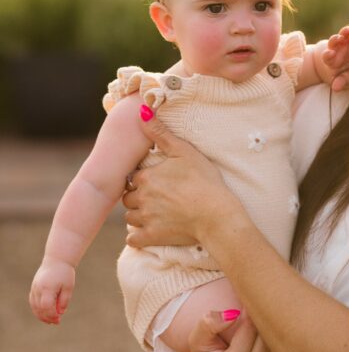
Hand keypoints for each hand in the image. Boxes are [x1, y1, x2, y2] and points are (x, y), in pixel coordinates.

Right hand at [29, 260, 75, 323]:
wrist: (56, 261)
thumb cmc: (65, 273)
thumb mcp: (68, 287)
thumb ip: (64, 300)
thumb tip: (60, 313)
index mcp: (47, 288)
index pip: (46, 306)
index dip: (51, 315)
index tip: (59, 319)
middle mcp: (38, 288)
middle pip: (39, 308)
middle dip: (47, 317)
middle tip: (56, 322)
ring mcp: (34, 288)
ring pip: (34, 306)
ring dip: (41, 315)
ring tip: (50, 321)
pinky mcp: (33, 288)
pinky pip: (32, 302)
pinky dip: (37, 309)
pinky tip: (44, 314)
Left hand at [123, 118, 239, 249]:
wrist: (216, 214)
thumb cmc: (204, 180)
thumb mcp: (184, 151)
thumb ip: (160, 133)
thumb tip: (142, 112)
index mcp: (146, 177)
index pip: (134, 177)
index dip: (144, 178)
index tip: (159, 180)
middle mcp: (140, 197)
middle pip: (129, 197)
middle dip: (138, 196)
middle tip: (157, 197)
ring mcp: (145, 219)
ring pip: (130, 217)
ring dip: (138, 215)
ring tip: (156, 212)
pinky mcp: (151, 237)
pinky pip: (133, 239)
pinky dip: (138, 236)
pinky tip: (150, 230)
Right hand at [159, 310, 296, 351]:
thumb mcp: (196, 341)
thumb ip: (208, 324)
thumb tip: (233, 314)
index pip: (252, 327)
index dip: (253, 309)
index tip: (252, 301)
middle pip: (269, 338)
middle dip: (268, 320)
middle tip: (269, 305)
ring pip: (282, 351)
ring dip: (282, 336)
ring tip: (278, 322)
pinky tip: (293, 347)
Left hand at [322, 23, 348, 91]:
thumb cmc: (346, 77)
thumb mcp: (344, 81)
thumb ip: (341, 82)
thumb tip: (335, 88)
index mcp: (331, 61)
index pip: (327, 57)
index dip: (328, 55)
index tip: (330, 54)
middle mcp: (337, 50)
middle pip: (333, 43)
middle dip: (335, 40)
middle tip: (339, 38)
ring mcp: (345, 44)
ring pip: (343, 35)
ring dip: (345, 32)